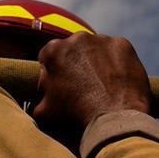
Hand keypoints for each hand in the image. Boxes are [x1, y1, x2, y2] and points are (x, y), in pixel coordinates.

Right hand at [32, 33, 151, 131]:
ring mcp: (102, 40)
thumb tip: (36, 97)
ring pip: (96, 48)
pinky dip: (117, 63)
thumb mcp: (44, 113)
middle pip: (74, 49)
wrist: (113, 118)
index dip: (54, 71)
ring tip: (102, 85)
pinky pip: (117, 52)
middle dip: (76, 63)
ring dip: (97, 61)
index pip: (49, 56)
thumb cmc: (76, 116)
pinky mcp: (123, 45)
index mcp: (53, 51)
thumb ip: (36, 99)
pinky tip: (117, 81)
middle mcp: (77, 38)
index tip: (62, 84)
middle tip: (83, 86)